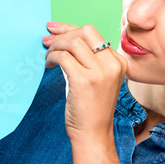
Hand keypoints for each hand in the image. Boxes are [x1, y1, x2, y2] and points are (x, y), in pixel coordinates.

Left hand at [42, 22, 127, 142]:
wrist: (93, 134)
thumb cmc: (90, 109)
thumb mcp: (94, 79)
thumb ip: (84, 59)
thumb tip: (59, 38)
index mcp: (118, 61)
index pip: (92, 33)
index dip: (69, 28)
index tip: (53, 30)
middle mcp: (113, 64)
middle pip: (85, 32)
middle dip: (62, 34)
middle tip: (47, 43)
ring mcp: (100, 72)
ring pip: (73, 42)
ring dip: (55, 46)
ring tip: (48, 58)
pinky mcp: (85, 80)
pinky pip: (64, 56)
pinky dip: (52, 57)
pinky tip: (49, 66)